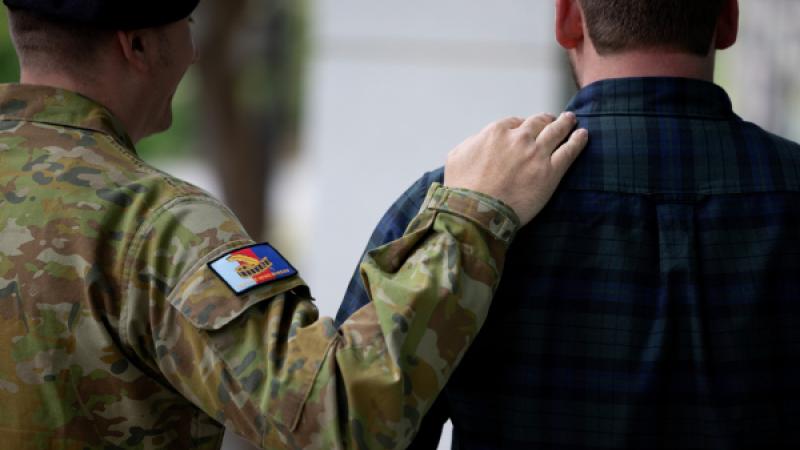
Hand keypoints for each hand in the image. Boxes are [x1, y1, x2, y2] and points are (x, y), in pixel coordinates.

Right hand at [444, 113, 587, 224]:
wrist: (477, 211)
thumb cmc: (463, 189)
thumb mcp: (456, 156)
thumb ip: (471, 143)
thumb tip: (479, 142)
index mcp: (496, 132)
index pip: (514, 122)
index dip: (521, 126)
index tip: (525, 129)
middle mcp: (519, 138)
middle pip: (537, 123)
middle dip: (545, 120)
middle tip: (551, 120)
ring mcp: (537, 154)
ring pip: (556, 131)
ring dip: (565, 123)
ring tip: (571, 119)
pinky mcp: (550, 172)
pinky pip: (569, 151)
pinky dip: (578, 140)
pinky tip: (583, 135)